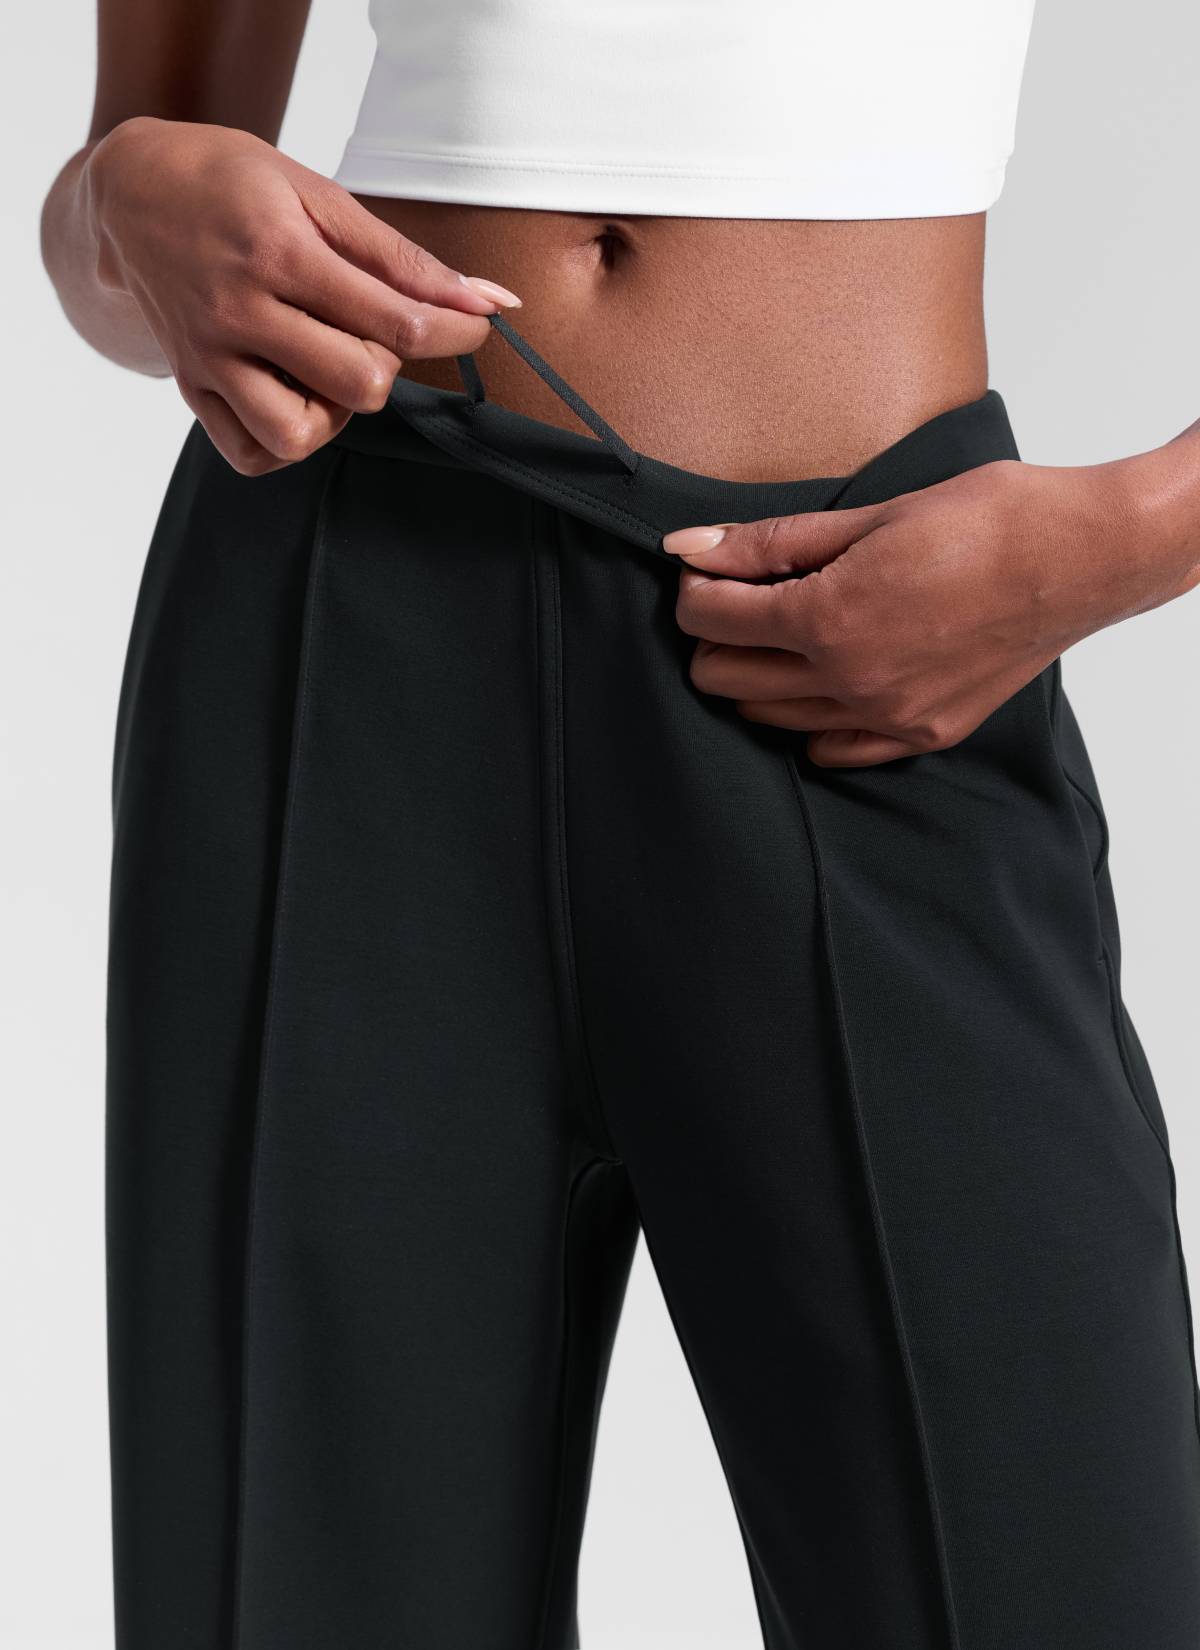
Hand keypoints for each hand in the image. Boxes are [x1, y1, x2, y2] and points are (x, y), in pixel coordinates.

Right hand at [86, 117, 520, 474]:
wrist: (131, 192)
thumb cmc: (232, 185)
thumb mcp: (319, 194)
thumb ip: (403, 257)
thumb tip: (488, 301)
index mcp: (280, 252)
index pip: (396, 321)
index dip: (456, 331)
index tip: (475, 326)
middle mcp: (239, 311)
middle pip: (358, 384)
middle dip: (386, 363)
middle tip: (368, 330)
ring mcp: (210, 357)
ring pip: (298, 434)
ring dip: (333, 411)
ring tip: (325, 367)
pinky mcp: (191, 388)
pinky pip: (252, 455)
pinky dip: (285, 439)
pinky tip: (294, 395)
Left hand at [665, 454, 1199, 766]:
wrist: (1083, 556)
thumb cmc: (988, 520)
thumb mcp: (869, 516)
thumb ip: (771, 543)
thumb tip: (689, 547)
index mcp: (829, 620)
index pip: (711, 620)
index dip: (695, 590)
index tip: (705, 571)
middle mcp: (850, 681)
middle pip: (726, 678)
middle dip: (716, 636)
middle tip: (740, 600)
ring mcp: (887, 716)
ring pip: (770, 717)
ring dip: (758, 675)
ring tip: (784, 633)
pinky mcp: (921, 734)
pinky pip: (832, 749)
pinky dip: (812, 719)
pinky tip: (826, 680)